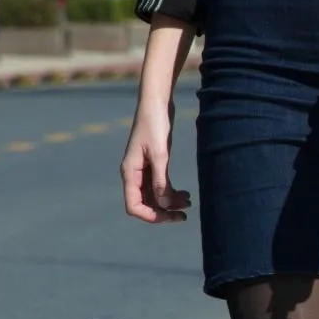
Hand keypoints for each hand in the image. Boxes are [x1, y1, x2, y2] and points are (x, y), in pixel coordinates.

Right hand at [120, 98, 191, 223]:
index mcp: (129, 173)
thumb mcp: (159, 154)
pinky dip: (172, 192)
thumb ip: (160, 181)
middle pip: (146, 204)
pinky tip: (186, 194)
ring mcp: (143, 170)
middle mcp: (134, 175)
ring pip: (155, 196)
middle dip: (164, 211)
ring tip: (189, 202)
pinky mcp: (153, 165)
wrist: (157, 102)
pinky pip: (161, 186)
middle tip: (184, 215)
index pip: (134, 206)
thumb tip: (163, 205)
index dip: (150, 216)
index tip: (169, 217)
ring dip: (171, 203)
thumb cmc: (155, 124)